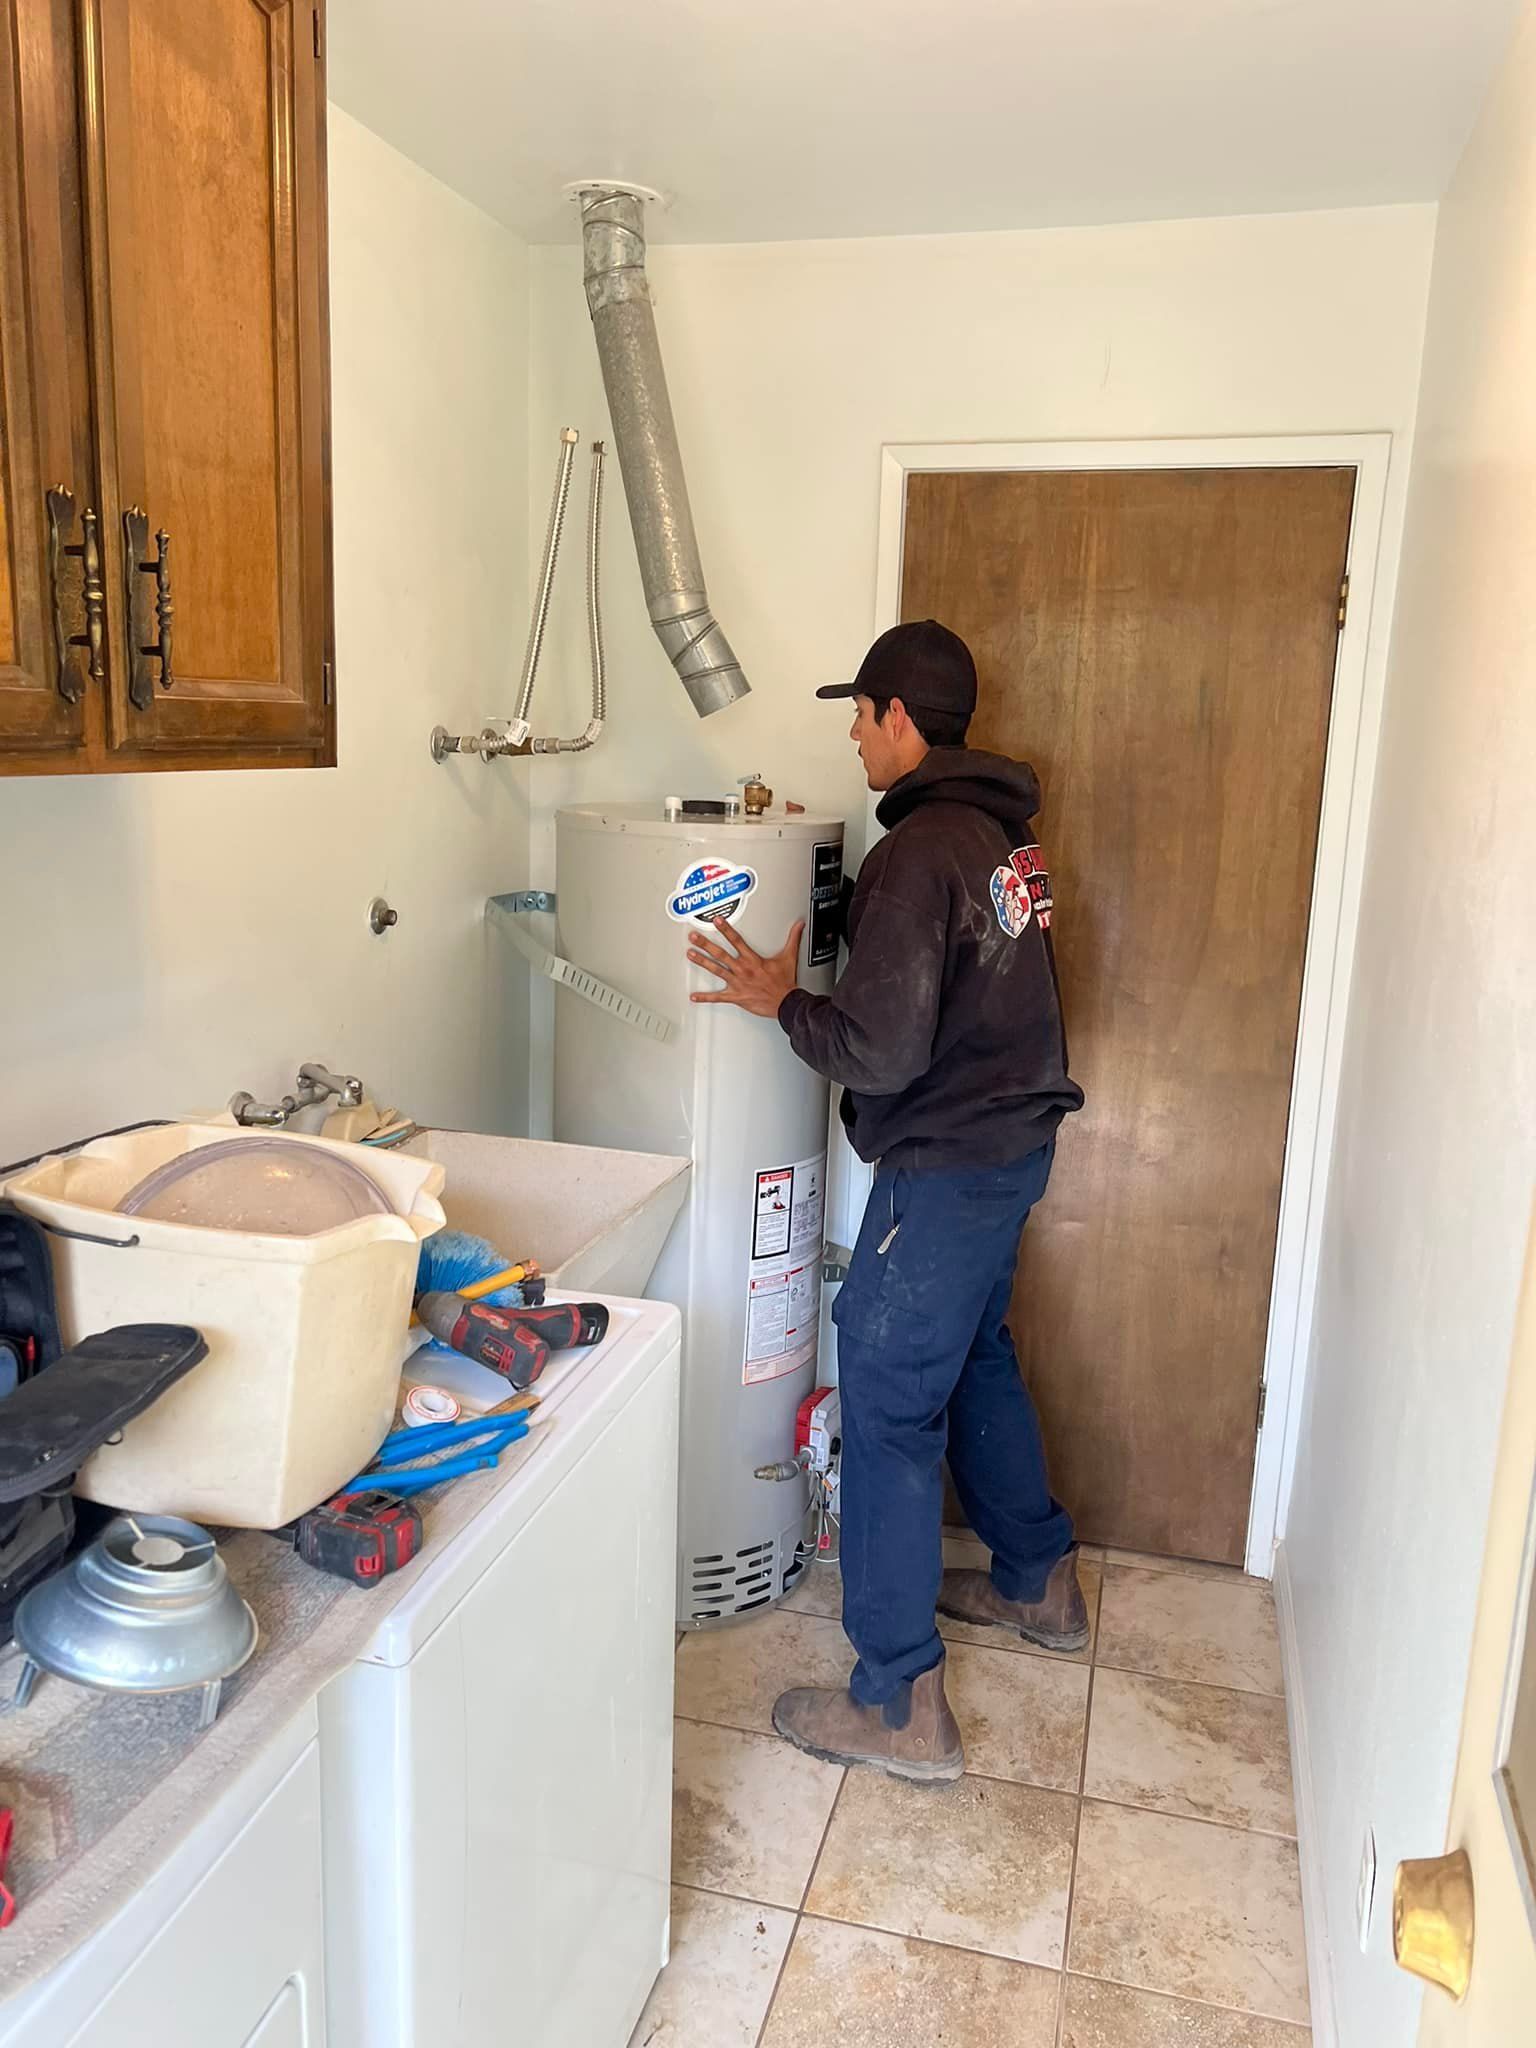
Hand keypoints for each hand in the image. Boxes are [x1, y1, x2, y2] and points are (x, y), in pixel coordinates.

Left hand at [687, 917, 804, 1016]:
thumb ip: (792, 939)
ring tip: (690, 954)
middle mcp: (743, 970)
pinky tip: (694, 996)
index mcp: (753, 960)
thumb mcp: (789, 957)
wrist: (786, 1003)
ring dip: (702, 962)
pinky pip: (718, 998)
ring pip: (716, 970)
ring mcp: (738, 983)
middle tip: (694, 937)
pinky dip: (705, 998)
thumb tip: (799, 926)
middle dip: (706, 944)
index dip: (726, 929)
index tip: (716, 920)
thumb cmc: (785, 983)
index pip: (737, 940)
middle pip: (721, 954)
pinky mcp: (736, 997)